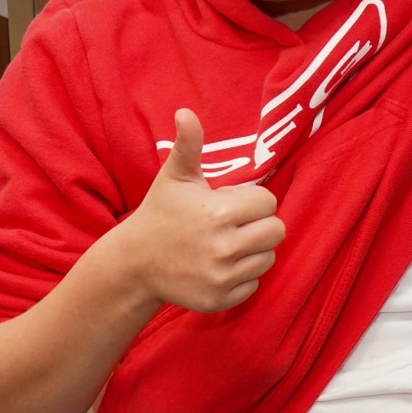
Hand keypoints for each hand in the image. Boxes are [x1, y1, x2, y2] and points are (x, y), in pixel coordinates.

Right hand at [117, 109, 285, 313]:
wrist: (135, 261)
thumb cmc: (161, 212)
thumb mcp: (175, 176)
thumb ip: (189, 144)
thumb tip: (186, 112)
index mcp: (219, 213)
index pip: (269, 202)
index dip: (251, 201)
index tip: (228, 203)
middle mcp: (223, 247)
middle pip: (277, 231)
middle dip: (259, 224)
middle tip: (232, 224)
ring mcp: (221, 277)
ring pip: (268, 259)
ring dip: (253, 250)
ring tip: (224, 243)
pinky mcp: (218, 300)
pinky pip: (254, 285)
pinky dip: (241, 276)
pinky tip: (218, 265)